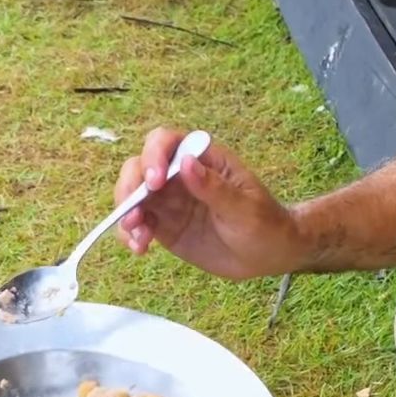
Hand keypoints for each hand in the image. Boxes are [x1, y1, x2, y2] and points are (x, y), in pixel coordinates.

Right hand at [115, 127, 299, 280]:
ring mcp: (169, 201)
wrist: (269, 255)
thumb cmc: (264, 223)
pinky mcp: (164, 226)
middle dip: (130, 186)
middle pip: (139, 167)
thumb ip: (215, 188)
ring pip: (132, 196)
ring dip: (126, 213)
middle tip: (135, 213)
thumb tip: (186, 163)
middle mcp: (179, 175)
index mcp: (202, 159)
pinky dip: (132, 234)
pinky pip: (139, 224)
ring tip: (136, 236)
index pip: (166, 142)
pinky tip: (140, 249)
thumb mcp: (245, 208)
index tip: (155, 182)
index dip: (154, 156)